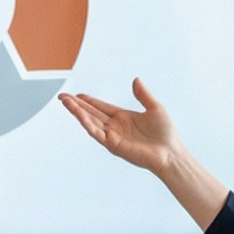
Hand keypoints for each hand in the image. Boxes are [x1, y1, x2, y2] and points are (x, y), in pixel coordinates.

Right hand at [61, 77, 181, 174]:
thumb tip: (136, 80)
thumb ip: (143, 94)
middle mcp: (115, 127)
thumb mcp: (155, 108)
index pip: (101, 107)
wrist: (170, 153)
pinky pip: (97, 133)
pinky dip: (88, 124)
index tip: (77, 95)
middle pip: (91, 113)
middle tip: (63, 97)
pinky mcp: (114, 145)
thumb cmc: (165, 135)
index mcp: (123, 117)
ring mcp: (113, 136)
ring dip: (77, 112)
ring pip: (91, 122)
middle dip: (76, 105)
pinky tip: (79, 116)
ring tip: (66, 102)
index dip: (88, 101)